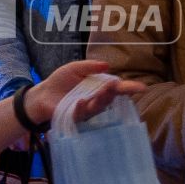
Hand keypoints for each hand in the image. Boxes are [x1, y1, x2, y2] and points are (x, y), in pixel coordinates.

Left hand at [20, 60, 144, 127]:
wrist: (42, 94)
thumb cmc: (60, 81)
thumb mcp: (74, 68)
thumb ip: (90, 66)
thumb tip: (107, 65)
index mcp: (99, 88)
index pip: (117, 88)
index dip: (129, 88)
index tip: (142, 87)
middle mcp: (96, 100)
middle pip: (110, 98)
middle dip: (115, 92)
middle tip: (117, 86)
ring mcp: (86, 111)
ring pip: (98, 107)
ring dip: (102, 99)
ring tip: (106, 89)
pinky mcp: (74, 118)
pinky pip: (80, 114)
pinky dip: (81, 107)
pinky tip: (81, 100)